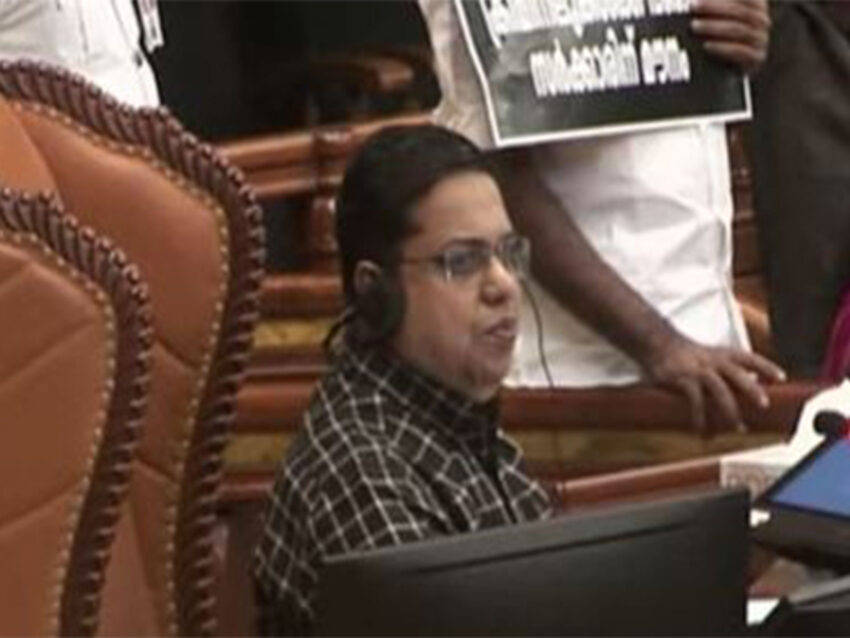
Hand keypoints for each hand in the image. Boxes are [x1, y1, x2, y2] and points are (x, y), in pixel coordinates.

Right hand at [644, 334, 785, 432]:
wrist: (655, 342)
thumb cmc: (682, 351)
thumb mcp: (707, 354)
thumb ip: (724, 367)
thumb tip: (745, 384)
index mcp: (721, 353)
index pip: (748, 357)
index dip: (765, 366)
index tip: (780, 378)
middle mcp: (712, 360)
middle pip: (737, 374)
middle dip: (752, 389)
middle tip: (764, 405)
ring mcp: (697, 370)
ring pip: (719, 390)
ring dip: (730, 410)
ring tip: (737, 427)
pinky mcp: (682, 380)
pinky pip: (695, 402)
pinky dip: (700, 418)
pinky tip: (702, 430)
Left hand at [691, 0, 769, 72]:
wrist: (729, 66)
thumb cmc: (720, 34)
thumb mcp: (719, 16)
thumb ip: (713, 6)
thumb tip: (694, 2)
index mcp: (757, 5)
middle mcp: (762, 21)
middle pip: (741, 11)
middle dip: (715, 7)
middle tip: (693, 7)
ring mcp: (760, 39)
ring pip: (739, 30)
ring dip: (714, 27)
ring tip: (694, 26)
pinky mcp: (756, 57)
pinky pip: (740, 51)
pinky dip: (722, 48)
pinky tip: (706, 45)